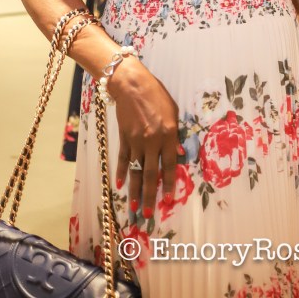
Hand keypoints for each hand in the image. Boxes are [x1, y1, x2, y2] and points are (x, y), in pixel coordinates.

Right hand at [110, 59, 178, 217]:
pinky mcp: (124, 138)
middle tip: (149, 213)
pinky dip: (121, 173)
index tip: (169, 199)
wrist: (132, 84)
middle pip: (150, 173)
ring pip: (135, 171)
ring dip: (134, 191)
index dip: (169, 183)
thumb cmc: (156, 95)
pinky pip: (122, 159)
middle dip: (150, 195)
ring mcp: (136, 141)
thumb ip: (176, 135)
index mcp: (168, 134)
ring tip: (135, 208)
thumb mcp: (173, 111)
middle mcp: (152, 141)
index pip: (169, 165)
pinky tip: (119, 185)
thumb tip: (179, 155)